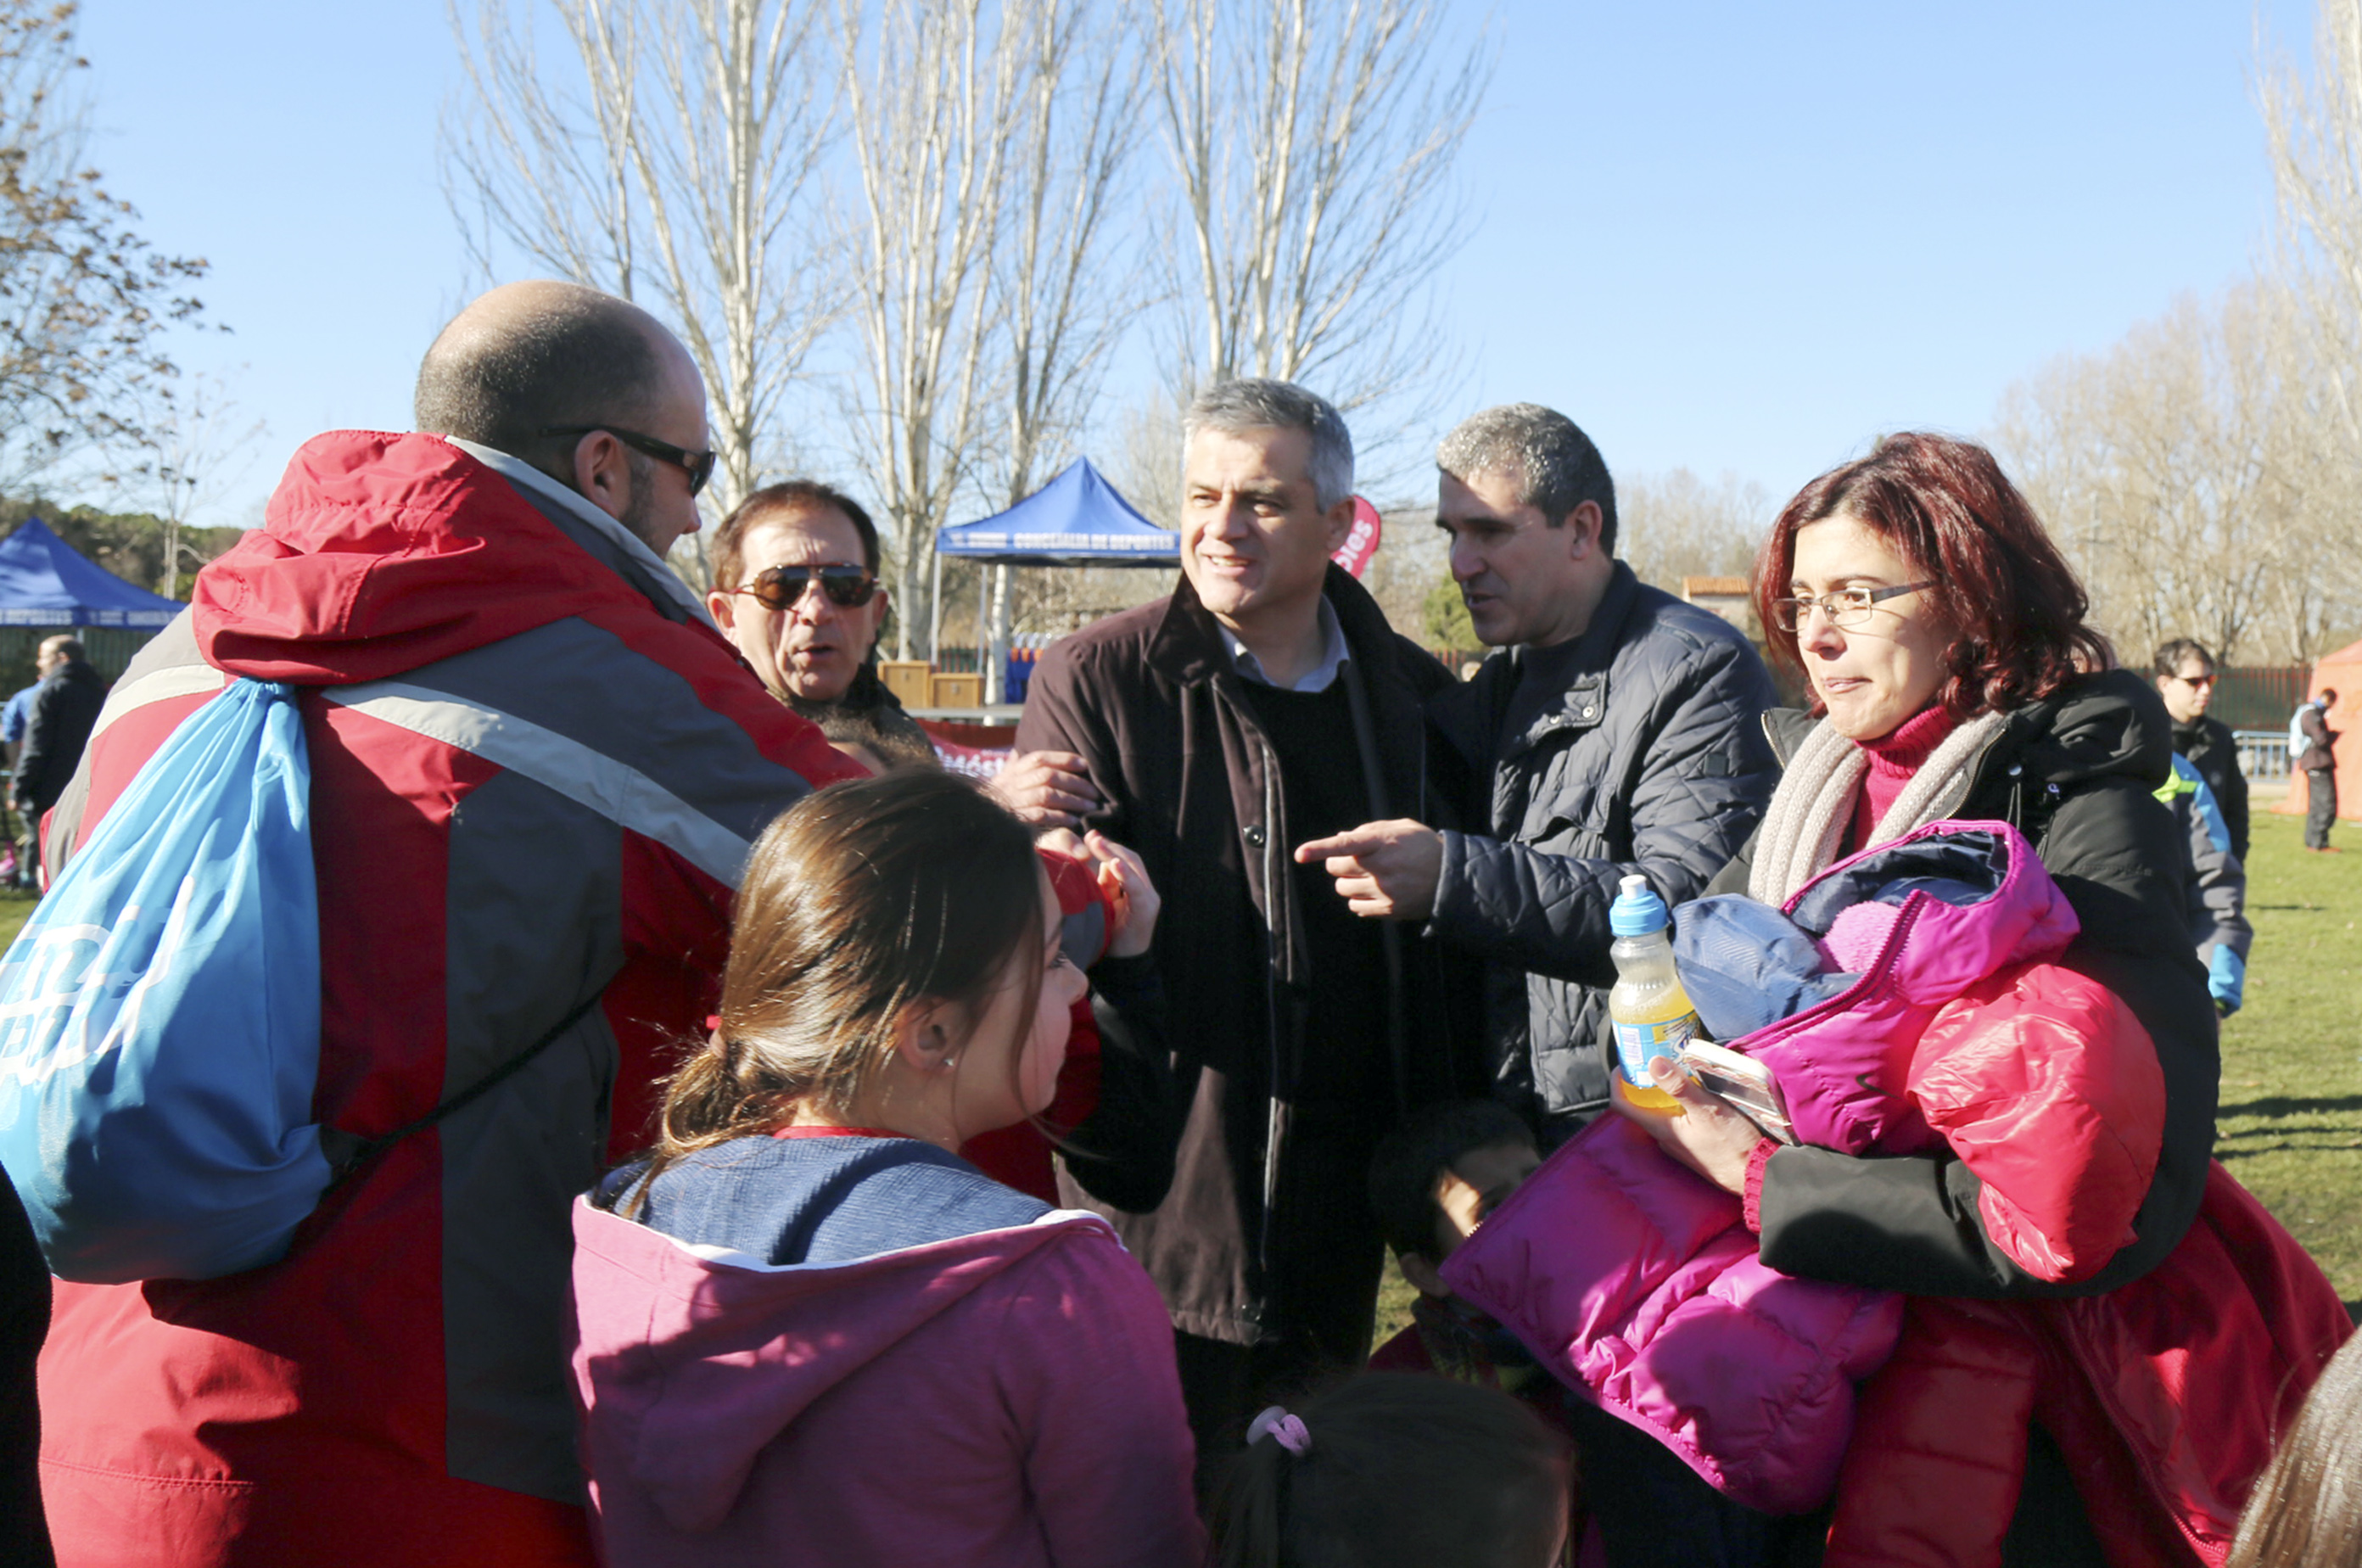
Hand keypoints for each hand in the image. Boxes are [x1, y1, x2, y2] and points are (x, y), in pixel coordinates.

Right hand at [989, 750, 1103, 829]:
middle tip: (1094, 792)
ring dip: (1073, 800)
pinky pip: (1041, 816)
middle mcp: (1011, 785)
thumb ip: (1012, 767)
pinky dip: (1061, 817)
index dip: (1063, 759)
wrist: (975, 823)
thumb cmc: (996, 802)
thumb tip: (1016, 751)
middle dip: (1075, 782)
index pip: (1039, 758)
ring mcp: (1013, 803)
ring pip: (1047, 795)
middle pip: (1047, 776)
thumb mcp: (1001, 782)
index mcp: (1012, 772)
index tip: (1084, 764)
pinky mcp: (1017, 822)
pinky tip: (1074, 821)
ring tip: (1090, 806)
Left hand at [1083, 832, 1159, 957]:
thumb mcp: (1105, 904)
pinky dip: (1125, 875)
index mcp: (1135, 887)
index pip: (1124, 858)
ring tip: (1097, 843)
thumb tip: (1099, 863)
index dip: (1107, 846)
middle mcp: (1146, 890)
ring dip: (1114, 853)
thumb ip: (1105, 884)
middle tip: (1090, 836)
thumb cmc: (1110, 935)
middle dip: (1109, 846)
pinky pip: (1136, 888)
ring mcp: (1149, 898)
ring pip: (1134, 868)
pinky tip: (1113, 864)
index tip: (1089, 835)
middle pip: (1130, 858)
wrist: (1123, 965)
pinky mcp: (1147, 909)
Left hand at [1292, 819, 1442, 920]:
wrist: (1451, 877)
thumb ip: (1368, 830)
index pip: (1345, 845)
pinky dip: (1358, 899)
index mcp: (1383, 842)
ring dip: (1348, 881)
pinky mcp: (1388, 910)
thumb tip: (1338, 837)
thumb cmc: (1422, 846)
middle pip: (1336, 868)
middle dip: (1338, 863)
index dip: (1320, 849)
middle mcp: (1381, 867)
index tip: (1299, 854)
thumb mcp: (1400, 828)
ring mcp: (1384, 891)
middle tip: (1355, 861)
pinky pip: (1356, 907)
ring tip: (1369, 876)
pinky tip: (1375, 892)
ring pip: (1343, 889)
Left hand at [1613, 1058, 1765, 1194]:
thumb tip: (1654, 1062)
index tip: (1624, 1065)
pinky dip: (1679, 1106)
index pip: (1622, 1106)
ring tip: (1675, 1072)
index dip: (1618, 1083)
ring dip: (1663, 1094)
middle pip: (1641, 1108)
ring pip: (1662, 1115)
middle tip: (1653, 1061)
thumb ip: (1679, 1086)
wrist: (1758, 1175)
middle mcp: (1666, 1139)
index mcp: (1661, 1129)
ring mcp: (1680, 1145)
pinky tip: (1695, 1095)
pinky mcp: (1695, 1147)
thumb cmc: (1734, 1144)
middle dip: (1643, 1084)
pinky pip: (1678, 1122)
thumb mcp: (1708, 1109)